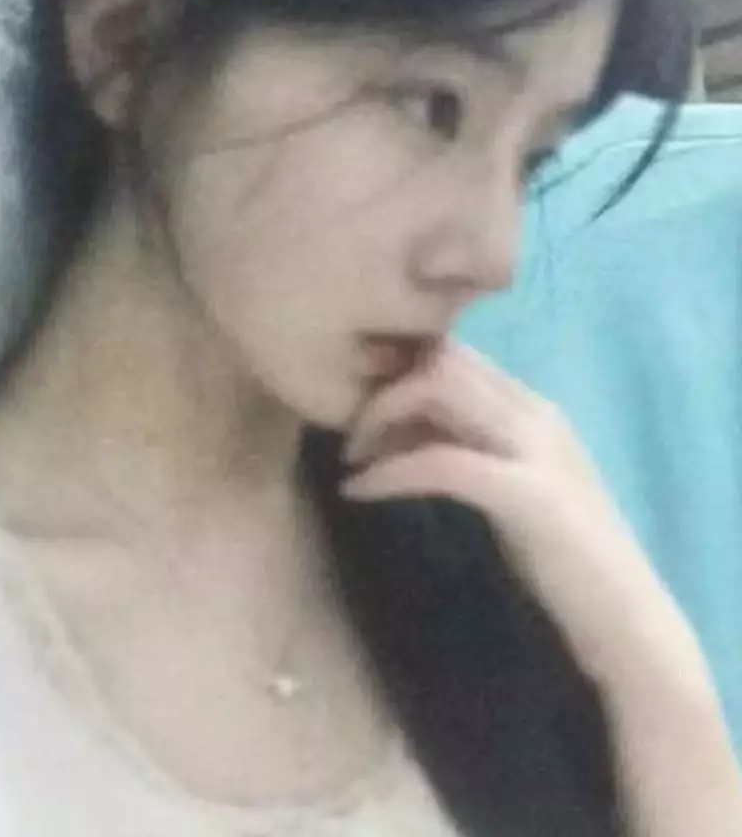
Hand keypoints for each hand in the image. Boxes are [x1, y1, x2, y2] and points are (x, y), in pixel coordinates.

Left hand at [341, 340, 700, 684]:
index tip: (359, 409)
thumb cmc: (559, 557)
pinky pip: (440, 461)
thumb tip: (402, 431)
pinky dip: (389, 471)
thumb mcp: (506, 484)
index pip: (454, 353)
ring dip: (379, 417)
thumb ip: (468, 447)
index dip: (397, 370)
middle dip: (381, 387)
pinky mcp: (528, 495)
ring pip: (439, 389)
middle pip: (442, 358)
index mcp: (530, 408)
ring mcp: (536, 449)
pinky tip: (357, 492)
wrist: (624, 621)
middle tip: (349, 436)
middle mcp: (535, 413)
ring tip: (351, 459)